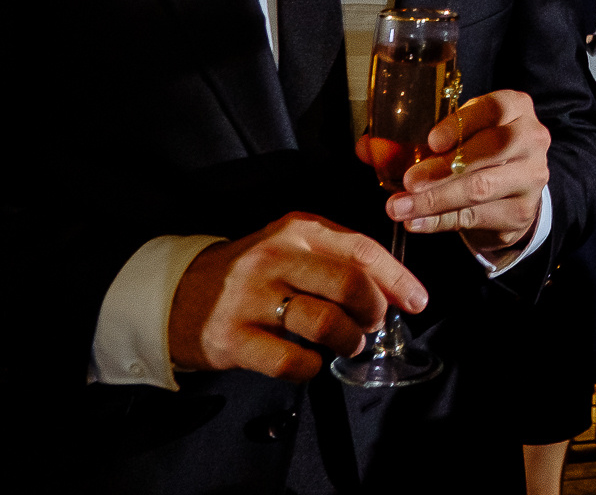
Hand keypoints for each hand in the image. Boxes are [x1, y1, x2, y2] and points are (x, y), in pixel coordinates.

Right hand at [167, 212, 426, 380]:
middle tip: (371, 325)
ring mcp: (249, 298)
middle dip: (373, 312)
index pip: (361, 249)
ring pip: (325, 323)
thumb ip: (339, 260)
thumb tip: (396, 291)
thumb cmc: (253, 275)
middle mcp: (273, 257)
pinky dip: (312, 367)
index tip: (419, 301)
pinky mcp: (231, 338)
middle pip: (349, 285)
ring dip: (348, 341)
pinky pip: (292, 361)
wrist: (177, 295)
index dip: (397, 278)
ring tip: (345, 344)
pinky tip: (310, 361)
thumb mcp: (292, 248)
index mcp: (296, 229)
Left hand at [389, 89, 551, 258]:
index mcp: (515, 107)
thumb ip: (413, 139)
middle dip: (444, 168)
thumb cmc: (475, 151)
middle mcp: (531, 138)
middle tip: (409, 181)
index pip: (493, 109)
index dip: (460, 124)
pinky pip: (477, 217)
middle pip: (492, 149)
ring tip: (401, 207)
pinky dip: (441, 221)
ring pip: (482, 188)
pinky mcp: (521, 211)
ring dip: (435, 200)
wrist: (511, 190)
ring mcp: (531, 177)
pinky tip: (416, 222)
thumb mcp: (454, 136)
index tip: (430, 142)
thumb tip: (366, 147)